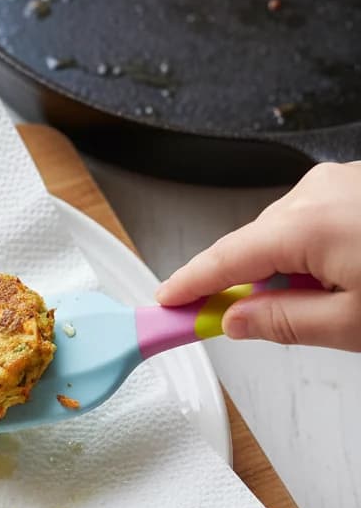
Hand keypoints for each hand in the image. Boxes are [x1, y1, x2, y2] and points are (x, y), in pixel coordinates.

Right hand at [155, 161, 360, 350]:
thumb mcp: (354, 323)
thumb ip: (286, 323)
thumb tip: (237, 320)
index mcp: (310, 223)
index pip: (225, 260)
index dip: (189, 285)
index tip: (166, 304)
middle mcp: (318, 191)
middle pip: (253, 247)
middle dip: (248, 286)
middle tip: (243, 325)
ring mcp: (339, 182)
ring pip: (282, 235)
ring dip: (286, 270)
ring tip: (329, 301)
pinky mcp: (355, 185)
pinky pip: (311, 220)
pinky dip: (311, 251)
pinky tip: (343, 275)